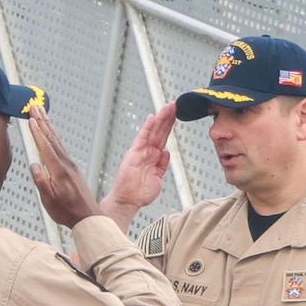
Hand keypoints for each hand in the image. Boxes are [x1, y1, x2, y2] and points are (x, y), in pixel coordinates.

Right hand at [29, 105, 100, 226]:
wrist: (88, 217)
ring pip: (57, 140)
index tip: (30, 118)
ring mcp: (70, 165)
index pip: (45, 145)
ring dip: (48, 125)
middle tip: (35, 105)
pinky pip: (61, 146)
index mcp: (59, 170)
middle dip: (42, 120)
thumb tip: (34, 165)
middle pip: (51, 137)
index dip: (37, 131)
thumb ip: (41, 181)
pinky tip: (51, 133)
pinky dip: (54, 136)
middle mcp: (66, 164)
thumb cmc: (68, 211)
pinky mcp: (72, 168)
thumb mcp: (50, 199)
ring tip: (41, 112)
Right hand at [101, 103, 175, 231]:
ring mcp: (141, 151)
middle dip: (167, 118)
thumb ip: (162, 165)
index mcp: (154, 157)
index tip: (177, 114)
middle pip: (159, 131)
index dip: (170, 126)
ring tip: (168, 107)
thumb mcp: (158, 178)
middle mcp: (147, 152)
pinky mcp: (134, 153)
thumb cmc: (140, 193)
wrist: (128, 201)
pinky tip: (153, 117)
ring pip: (153, 131)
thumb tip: (167, 152)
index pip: (163, 138)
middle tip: (175, 105)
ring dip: (161, 118)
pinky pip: (142, 137)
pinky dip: (147, 127)